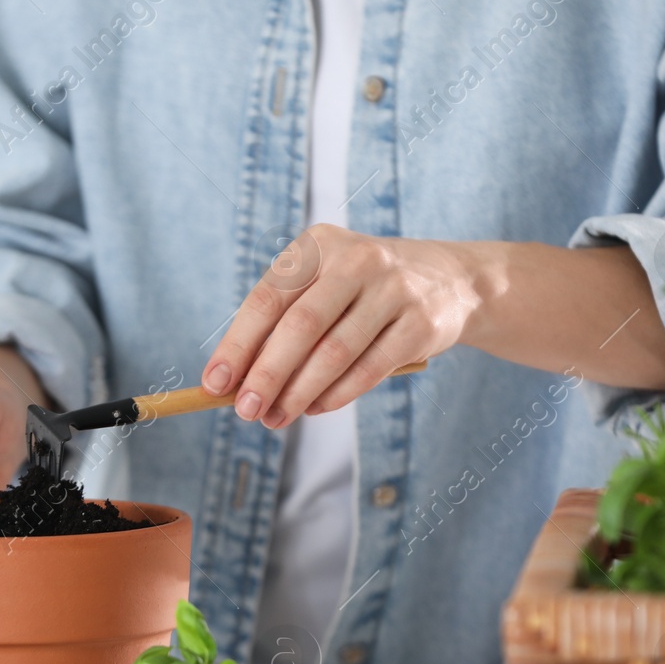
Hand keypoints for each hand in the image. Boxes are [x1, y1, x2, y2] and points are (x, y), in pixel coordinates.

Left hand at [201, 225, 482, 427]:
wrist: (450, 280)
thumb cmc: (362, 291)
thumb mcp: (322, 287)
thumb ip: (281, 325)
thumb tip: (233, 381)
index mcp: (318, 246)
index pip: (267, 299)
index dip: (237, 344)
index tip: (214, 382)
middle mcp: (356, 259)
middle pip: (300, 326)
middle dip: (266, 375)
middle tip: (245, 411)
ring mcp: (393, 289)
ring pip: (335, 352)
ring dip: (299, 393)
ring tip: (276, 418)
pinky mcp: (421, 323)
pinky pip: (369, 368)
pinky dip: (337, 394)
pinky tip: (315, 408)